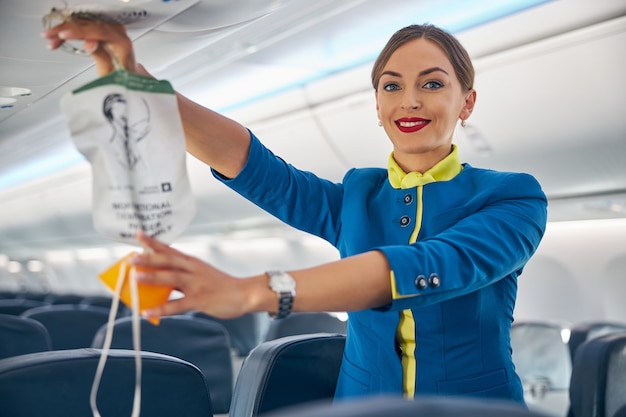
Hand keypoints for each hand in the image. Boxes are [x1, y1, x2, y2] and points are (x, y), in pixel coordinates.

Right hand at [42, 18, 138, 76]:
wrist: (128, 75)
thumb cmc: (122, 77)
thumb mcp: (112, 72)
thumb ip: (102, 57)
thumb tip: (89, 45)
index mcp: (122, 42)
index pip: (99, 31)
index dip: (80, 32)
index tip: (64, 34)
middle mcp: (116, 33)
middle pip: (88, 25)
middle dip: (66, 30)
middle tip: (50, 36)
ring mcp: (108, 30)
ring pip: (82, 24)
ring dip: (63, 30)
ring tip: (49, 38)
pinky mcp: (100, 31)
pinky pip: (81, 28)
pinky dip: (68, 33)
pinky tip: (57, 39)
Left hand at [131, 231, 262, 319]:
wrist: (244, 294)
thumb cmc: (221, 286)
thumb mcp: (200, 275)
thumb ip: (180, 277)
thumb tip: (157, 283)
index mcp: (192, 262)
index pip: (169, 249)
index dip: (152, 242)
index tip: (137, 234)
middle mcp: (193, 270)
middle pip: (168, 261)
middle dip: (148, 258)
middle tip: (131, 258)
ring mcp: (196, 284)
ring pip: (171, 278)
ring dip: (152, 277)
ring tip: (135, 277)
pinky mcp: (200, 299)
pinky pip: (178, 305)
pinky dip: (162, 308)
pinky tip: (149, 312)